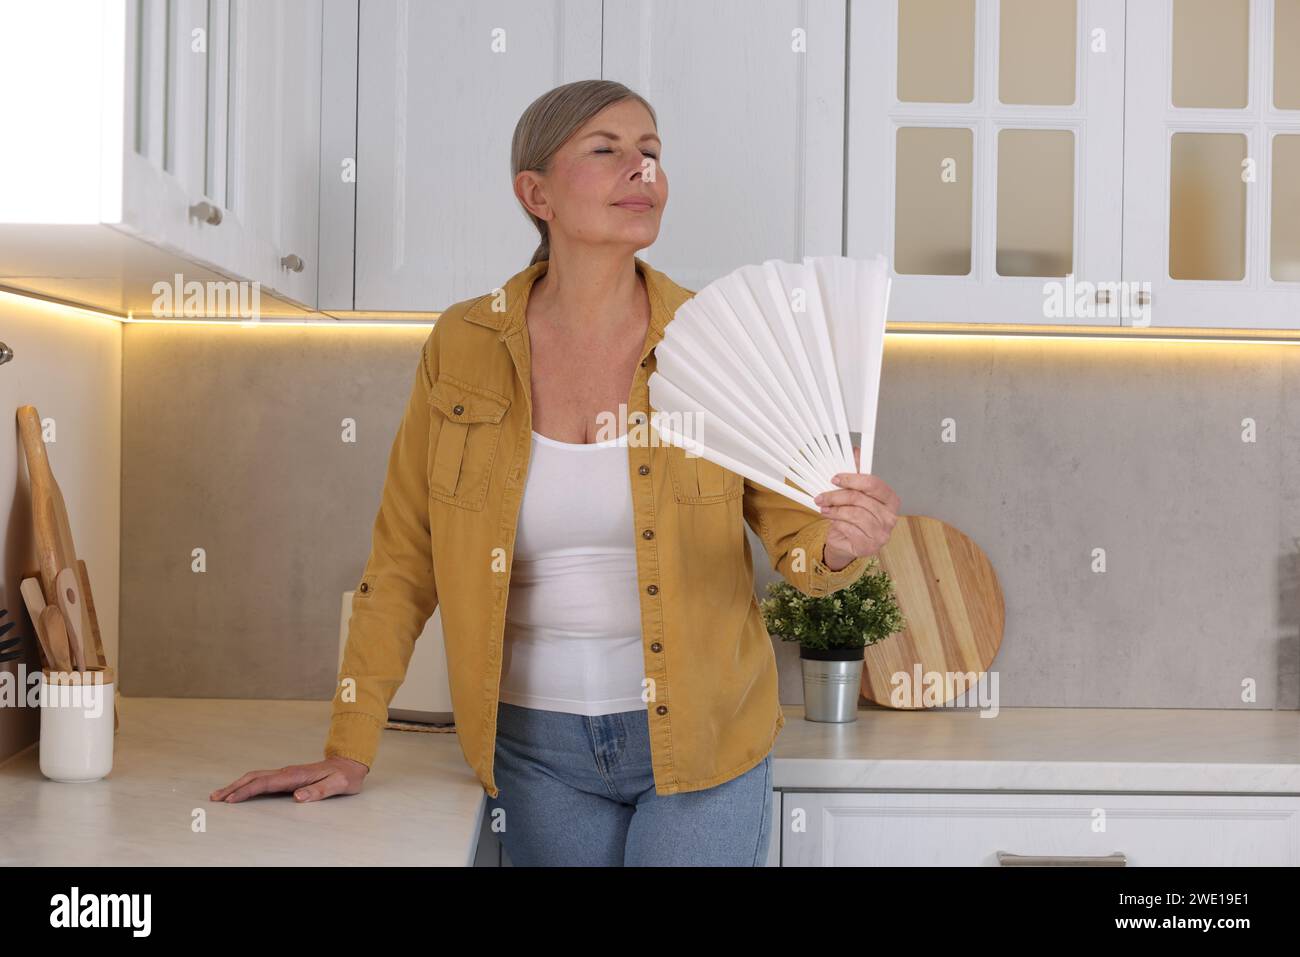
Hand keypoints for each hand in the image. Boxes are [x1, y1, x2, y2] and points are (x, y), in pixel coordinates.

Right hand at [209, 756, 368, 803]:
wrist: (350, 763)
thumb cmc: (344, 776)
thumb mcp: (337, 784)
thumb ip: (318, 791)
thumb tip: (298, 797)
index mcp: (296, 775)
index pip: (266, 783)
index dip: (247, 792)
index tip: (231, 800)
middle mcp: (288, 772)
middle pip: (255, 778)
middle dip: (234, 787)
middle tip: (215, 797)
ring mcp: (286, 773)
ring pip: (256, 777)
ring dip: (237, 785)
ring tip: (221, 794)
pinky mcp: (287, 776)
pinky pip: (263, 780)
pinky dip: (247, 784)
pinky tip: (241, 791)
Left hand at [813, 447, 899, 569]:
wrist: (847, 542)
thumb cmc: (853, 515)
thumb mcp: (855, 493)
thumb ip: (857, 473)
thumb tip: (856, 450)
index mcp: (890, 500)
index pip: (873, 484)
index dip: (852, 479)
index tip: (834, 478)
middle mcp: (890, 517)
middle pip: (859, 499)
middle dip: (836, 496)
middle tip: (820, 497)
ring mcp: (882, 534)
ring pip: (853, 514)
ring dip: (834, 510)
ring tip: (824, 509)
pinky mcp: (869, 546)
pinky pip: (849, 529)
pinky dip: (836, 523)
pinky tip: (832, 521)